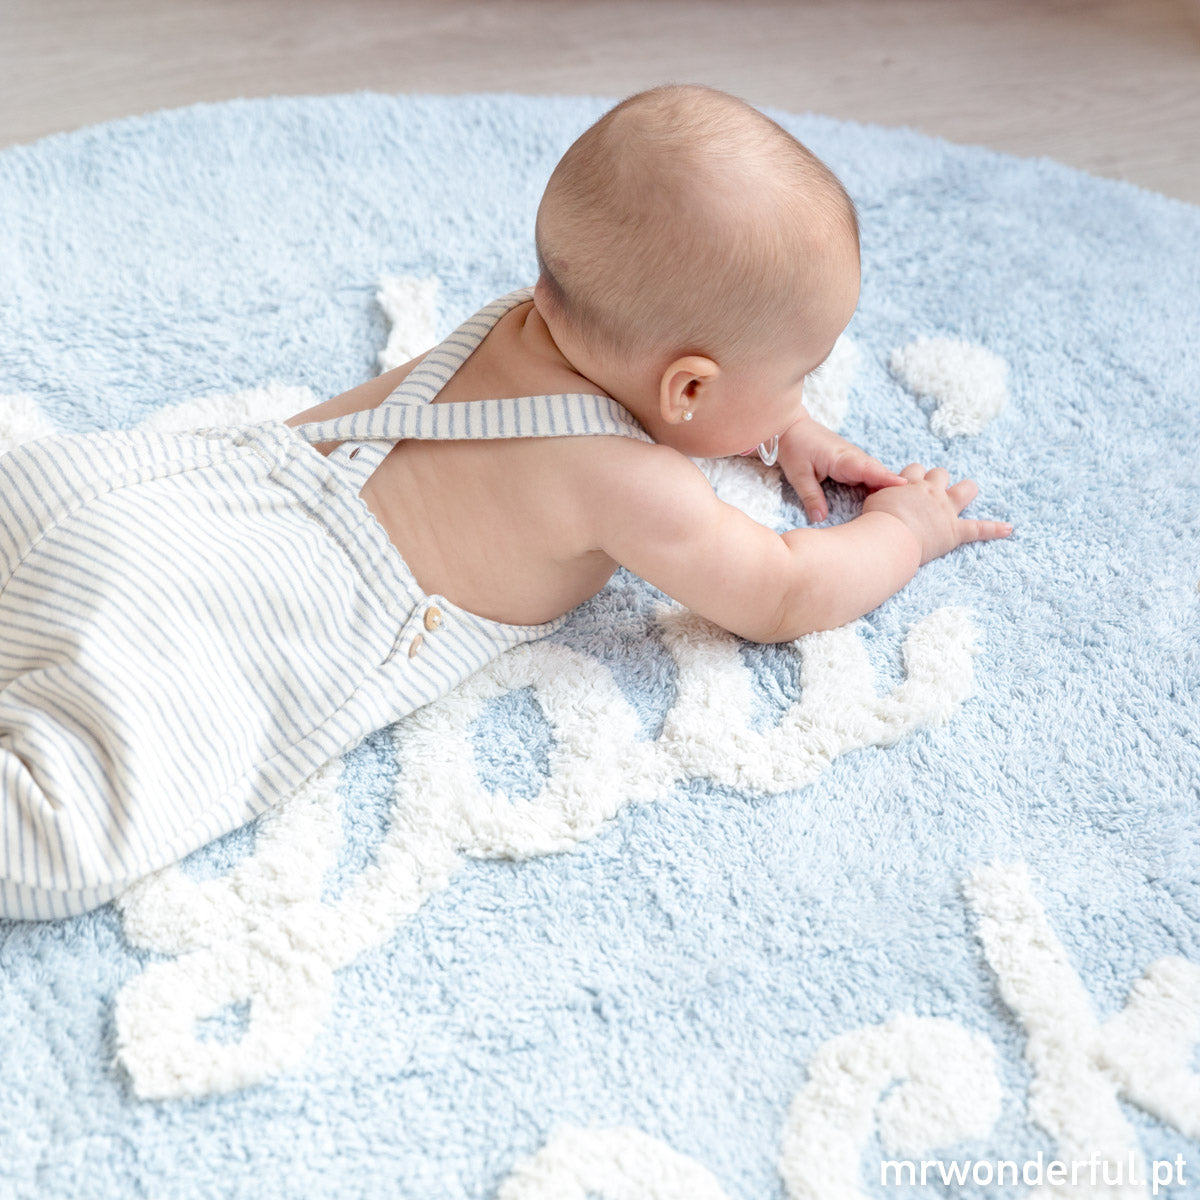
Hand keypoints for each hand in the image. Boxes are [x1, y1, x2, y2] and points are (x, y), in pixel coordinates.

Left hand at [777, 415, 907, 523]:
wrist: (791, 426)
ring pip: (876, 474)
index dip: (887, 479)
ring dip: (888, 487)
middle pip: (879, 473)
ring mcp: (854, 459)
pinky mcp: (851, 462)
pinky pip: (870, 474)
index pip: (869, 469)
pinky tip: (885, 499)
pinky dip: (878, 484)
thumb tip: (820, 519)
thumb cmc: (794, 447)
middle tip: (909, 506)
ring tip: (902, 506)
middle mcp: (853, 457)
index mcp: (842, 458)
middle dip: (894, 488)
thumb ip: (811, 497)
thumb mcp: (799, 475)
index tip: (905, 486)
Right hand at [862, 463, 1012, 564]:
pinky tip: (1009, 529)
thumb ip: (872, 498)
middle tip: (929, 492)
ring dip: (965, 490)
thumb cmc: (874, 522)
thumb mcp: (867, 504)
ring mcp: (945, 509)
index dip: (910, 478)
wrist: (888, 536)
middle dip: (937, 480)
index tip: (905, 487)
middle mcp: (931, 491)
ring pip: (965, 489)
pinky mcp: (955, 530)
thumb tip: (853, 502)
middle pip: (940, 473)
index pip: (912, 470)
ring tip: (965, 494)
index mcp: (910, 484)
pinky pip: (980, 528)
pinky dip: (994, 529)